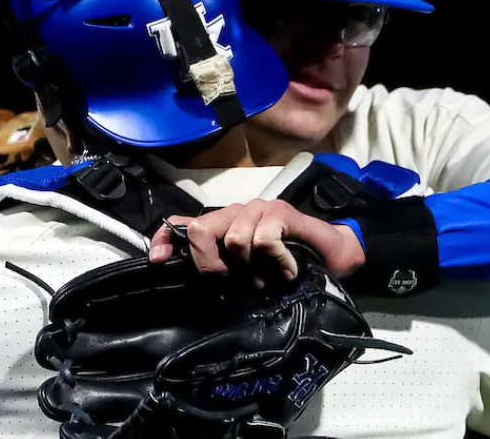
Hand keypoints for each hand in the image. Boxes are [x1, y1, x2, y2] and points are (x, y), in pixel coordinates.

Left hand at [148, 199, 365, 282]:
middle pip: (201, 229)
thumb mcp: (245, 272)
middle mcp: (236, 212)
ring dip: (251, 266)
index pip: (183, 224)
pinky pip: (263, 239)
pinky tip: (286, 268)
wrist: (331, 256)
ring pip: (234, 238)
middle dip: (211, 263)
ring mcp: (259, 208)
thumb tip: (183, 273)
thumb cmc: (287, 264)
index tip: (158, 260)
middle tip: (234, 281)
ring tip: (268, 276)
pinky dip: (275, 260)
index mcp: (223, 224)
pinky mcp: (281, 211)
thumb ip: (219, 266)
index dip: (165, 239)